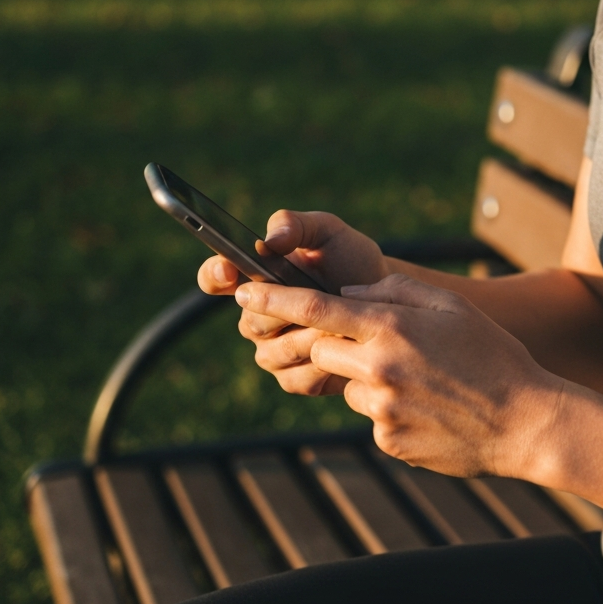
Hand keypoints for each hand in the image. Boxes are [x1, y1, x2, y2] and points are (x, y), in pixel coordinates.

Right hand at [197, 211, 388, 395]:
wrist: (387, 301)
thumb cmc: (352, 260)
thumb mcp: (328, 232)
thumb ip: (296, 224)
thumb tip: (270, 240)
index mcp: (255, 278)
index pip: (215, 277)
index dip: (216, 274)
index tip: (230, 270)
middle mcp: (256, 316)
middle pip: (250, 322)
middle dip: (282, 314)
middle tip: (314, 302)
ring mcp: (273, 350)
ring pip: (272, 354)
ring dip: (306, 340)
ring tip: (336, 327)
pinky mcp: (295, 377)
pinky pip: (295, 378)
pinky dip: (320, 366)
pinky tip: (343, 352)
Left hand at [234, 273, 564, 478]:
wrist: (526, 422)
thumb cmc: (493, 356)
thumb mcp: (451, 308)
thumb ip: (394, 293)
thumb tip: (348, 297)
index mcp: (393, 327)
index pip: (313, 308)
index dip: (271, 298)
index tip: (242, 292)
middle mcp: (379, 368)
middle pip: (321, 349)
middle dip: (336, 343)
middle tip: (383, 345)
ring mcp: (381, 409)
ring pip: (348, 385)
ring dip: (369, 379)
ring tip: (424, 383)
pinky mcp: (388, 440)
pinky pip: (372, 417)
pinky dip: (390, 410)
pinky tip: (430, 409)